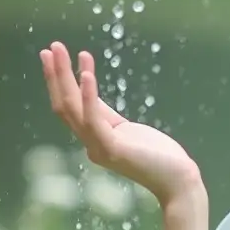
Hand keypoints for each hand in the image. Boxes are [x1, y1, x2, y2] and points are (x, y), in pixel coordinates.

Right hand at [39, 41, 201, 205]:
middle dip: (57, 75)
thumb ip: (107, 115)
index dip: (61, 81)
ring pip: (72, 108)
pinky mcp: (112, 150)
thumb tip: (88, 89)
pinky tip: (88, 74)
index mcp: (94, 138)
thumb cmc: (159, 156)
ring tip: (61, 50)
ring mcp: (98, 148)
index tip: (54, 55)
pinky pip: (94, 120)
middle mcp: (90, 144)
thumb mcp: (128, 129)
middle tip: (51, 47)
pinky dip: (89, 96)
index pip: (70, 107)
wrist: (179, 182)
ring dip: (64, 77)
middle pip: (65, 105)